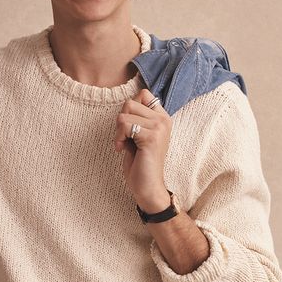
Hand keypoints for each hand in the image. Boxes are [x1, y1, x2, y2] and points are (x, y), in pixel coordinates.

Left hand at [114, 89, 171, 209]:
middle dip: (121, 121)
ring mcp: (159, 127)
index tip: (129, 127)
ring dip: (118, 131)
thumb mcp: (138, 136)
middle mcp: (164, 120)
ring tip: (124, 145)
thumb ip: (135, 119)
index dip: (129, 109)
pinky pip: (124, 126)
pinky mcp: (152, 137)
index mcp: (162, 117)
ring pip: (124, 114)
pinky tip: (122, 150)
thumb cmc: (141, 164)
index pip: (143, 94)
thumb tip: (125, 104)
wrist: (148, 187)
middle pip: (130, 102)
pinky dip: (118, 138)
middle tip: (124, 138)